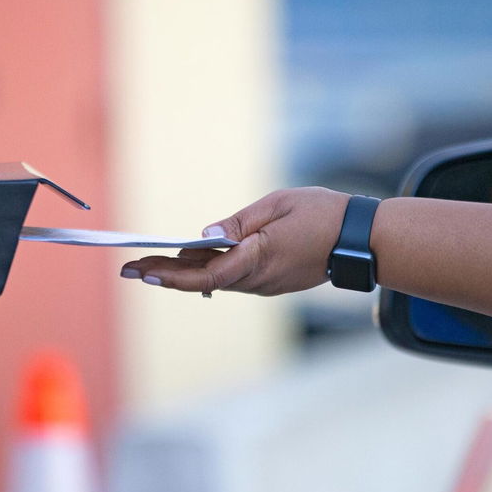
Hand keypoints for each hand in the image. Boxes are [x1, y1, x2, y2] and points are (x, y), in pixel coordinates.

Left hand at [120, 187, 349, 295]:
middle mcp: (258, 279)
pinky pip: (233, 278)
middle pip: (203, 281)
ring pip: (217, 280)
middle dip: (166, 274)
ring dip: (185, 273)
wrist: (362, 239)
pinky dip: (208, 270)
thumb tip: (204, 235)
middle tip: (129, 269)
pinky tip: (190, 263)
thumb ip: (238, 222)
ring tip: (151, 263)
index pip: (206, 275)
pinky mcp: (272, 282)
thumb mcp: (277, 206)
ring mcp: (265, 285)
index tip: (143, 270)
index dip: (171, 275)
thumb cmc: (323, 214)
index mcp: (258, 259)